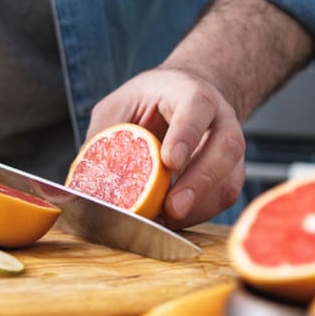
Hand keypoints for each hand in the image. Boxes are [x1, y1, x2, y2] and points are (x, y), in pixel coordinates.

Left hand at [86, 67, 245, 228]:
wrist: (187, 96)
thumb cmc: (151, 100)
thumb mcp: (120, 105)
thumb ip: (104, 135)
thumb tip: (83, 180)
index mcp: (190, 93)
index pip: (195, 109)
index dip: (185, 135)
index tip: (170, 161)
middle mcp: (220, 118)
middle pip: (224, 148)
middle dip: (199, 181)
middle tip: (172, 207)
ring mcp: (231, 147)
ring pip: (229, 179)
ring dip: (199, 206)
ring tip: (168, 221)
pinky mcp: (230, 173)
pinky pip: (223, 198)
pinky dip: (199, 214)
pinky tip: (173, 221)